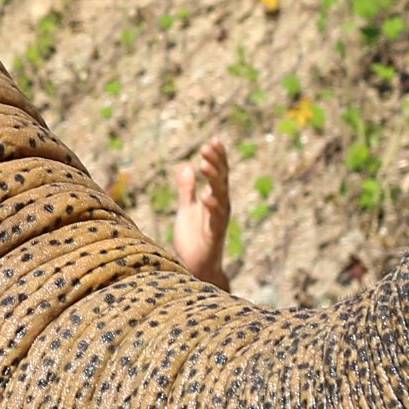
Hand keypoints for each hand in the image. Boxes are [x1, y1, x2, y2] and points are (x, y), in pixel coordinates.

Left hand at [170, 139, 232, 289]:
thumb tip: (186, 166)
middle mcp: (221, 207)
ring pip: (221, 196)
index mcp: (215, 200)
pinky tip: (206, 196)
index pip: (219, 174)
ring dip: (214, 180)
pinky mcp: (214, 235)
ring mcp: (219, 221)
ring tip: (204, 165)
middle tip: (207, 147)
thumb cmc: (194, 239)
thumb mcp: (187, 209)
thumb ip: (187, 189)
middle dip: (216, 163)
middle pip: (221, 180)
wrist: (196, 268)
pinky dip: (212, 207)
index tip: (213, 140)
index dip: (217, 158)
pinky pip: (216, 219)